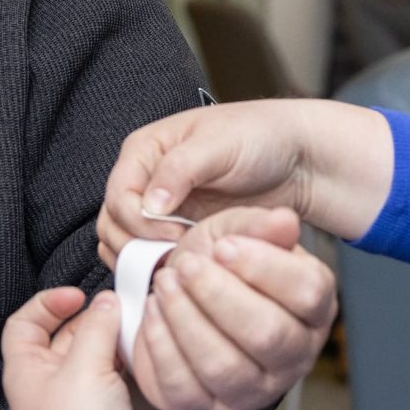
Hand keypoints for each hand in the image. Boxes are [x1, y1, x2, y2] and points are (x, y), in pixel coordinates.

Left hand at [2, 290, 158, 409]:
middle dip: (87, 319)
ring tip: (127, 330)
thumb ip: (96, 327)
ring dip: (108, 341)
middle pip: (60, 338)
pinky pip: (109, 379)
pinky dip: (122, 364)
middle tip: (112, 310)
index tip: (75, 296)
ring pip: (89, 358)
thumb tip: (105, 303)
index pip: (22, 324)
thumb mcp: (85, 367)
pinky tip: (136, 358)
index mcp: (25, 373)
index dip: (47, 303)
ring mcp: (74, 403)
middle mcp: (45, 387)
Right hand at [99, 99, 394, 268]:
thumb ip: (180, 170)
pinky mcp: (175, 233)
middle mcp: (143, 180)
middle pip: (113, 225)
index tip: (172, 235)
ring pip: (124, 246)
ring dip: (146, 261)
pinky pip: (150, 258)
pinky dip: (159, 268)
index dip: (136, 221)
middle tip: (177, 257)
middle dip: (138, 246)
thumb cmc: (259, 138)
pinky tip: (186, 271)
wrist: (296, 159)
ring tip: (184, 266)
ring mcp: (158, 210)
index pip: (117, 196)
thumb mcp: (220, 144)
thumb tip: (149, 205)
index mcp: (144, 151)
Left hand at [127, 209, 335, 409]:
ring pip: (223, 365)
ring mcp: (252, 390)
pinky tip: (153, 311)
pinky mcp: (207, 407)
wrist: (185, 297)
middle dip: (217, 295)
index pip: (307, 293)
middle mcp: (293, 356)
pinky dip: (162, 344)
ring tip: (164, 283)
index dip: (264, 268)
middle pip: (266, 334)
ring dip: (186, 318)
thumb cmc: (220, 265)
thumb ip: (259, 225)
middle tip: (186, 265)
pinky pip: (184, 386)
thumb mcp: (236, 233)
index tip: (224, 246)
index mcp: (314, 308)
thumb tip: (284, 220)